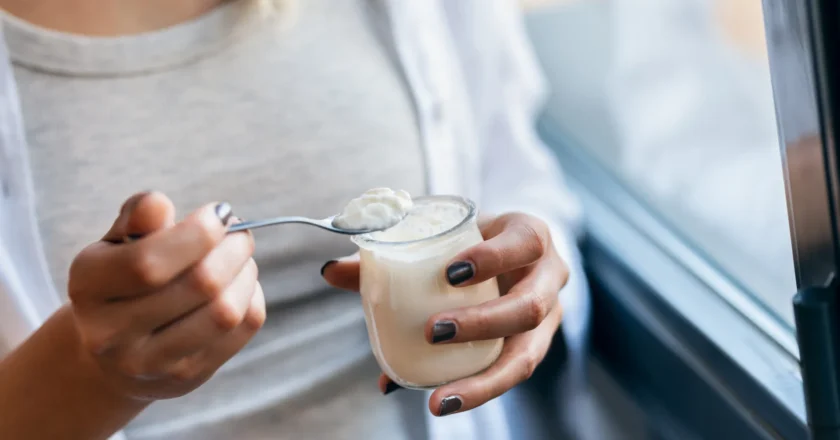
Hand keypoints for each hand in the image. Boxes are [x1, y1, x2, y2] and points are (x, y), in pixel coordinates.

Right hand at [68, 192, 265, 400]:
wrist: (114, 352)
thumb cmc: (124, 280)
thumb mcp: (118, 243)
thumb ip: (137, 219)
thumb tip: (158, 203)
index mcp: (88, 287)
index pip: (149, 262)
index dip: (198, 232)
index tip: (219, 212)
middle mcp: (112, 334)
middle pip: (199, 285)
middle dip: (233, 248)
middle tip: (239, 233)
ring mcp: (152, 363)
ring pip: (225, 311)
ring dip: (246, 273)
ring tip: (241, 257)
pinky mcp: (188, 376)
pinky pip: (242, 329)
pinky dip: (252, 298)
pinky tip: (240, 285)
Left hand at [322, 212, 567, 415]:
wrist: (508, 255)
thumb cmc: (473, 241)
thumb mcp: (445, 236)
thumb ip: (391, 252)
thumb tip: (330, 272)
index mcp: (531, 237)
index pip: (524, 243)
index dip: (493, 258)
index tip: (450, 273)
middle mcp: (549, 278)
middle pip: (530, 307)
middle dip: (482, 324)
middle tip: (433, 331)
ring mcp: (548, 318)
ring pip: (526, 357)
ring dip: (481, 379)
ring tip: (438, 399)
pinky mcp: (533, 348)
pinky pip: (507, 376)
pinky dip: (471, 391)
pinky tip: (435, 401)